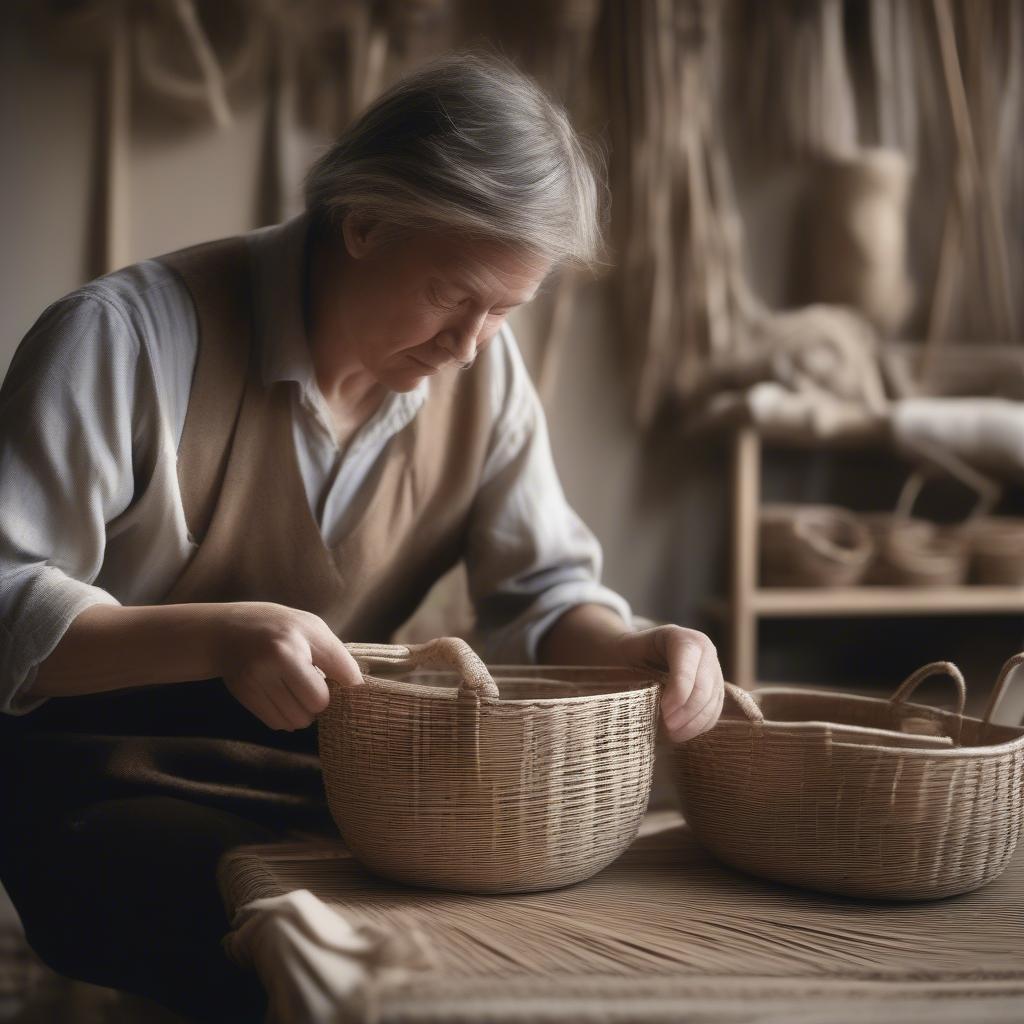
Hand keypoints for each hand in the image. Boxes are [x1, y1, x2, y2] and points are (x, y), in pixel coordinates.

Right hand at [214, 602, 362, 730]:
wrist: (228, 631)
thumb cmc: (281, 628)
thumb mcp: (313, 629)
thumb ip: (337, 657)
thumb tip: (358, 691)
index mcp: (300, 638)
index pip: (342, 675)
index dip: (351, 686)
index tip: (351, 690)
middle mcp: (276, 658)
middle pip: (319, 703)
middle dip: (322, 700)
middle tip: (314, 686)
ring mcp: (257, 678)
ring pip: (298, 719)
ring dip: (304, 713)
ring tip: (297, 691)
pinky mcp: (245, 695)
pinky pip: (278, 723)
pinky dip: (286, 717)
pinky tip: (282, 698)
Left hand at [612, 625, 724, 742]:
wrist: (630, 656)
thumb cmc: (622, 658)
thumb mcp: (622, 660)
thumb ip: (633, 676)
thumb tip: (647, 707)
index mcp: (677, 636)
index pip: (687, 664)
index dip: (679, 691)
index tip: (664, 713)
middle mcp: (702, 648)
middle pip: (703, 685)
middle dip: (686, 711)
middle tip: (667, 729)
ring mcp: (712, 667)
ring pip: (711, 700)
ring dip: (693, 722)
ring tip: (672, 735)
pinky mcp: (715, 687)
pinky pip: (714, 710)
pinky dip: (699, 725)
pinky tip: (681, 733)